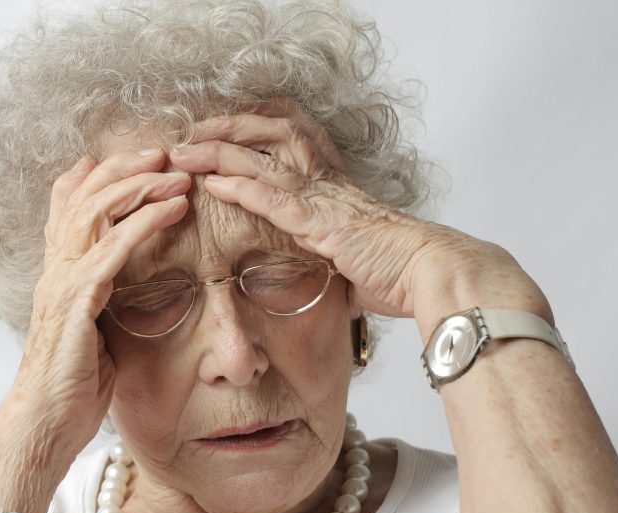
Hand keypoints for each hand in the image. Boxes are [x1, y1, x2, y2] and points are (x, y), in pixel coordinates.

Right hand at [0, 149, 190, 512]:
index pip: (68, 208)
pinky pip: (111, 250)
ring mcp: (61, 284)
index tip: (135, 158)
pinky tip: (172, 208)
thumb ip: (105, 305)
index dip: (95, 176)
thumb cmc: (70, 391)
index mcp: (58, 276)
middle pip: (81, 196)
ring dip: (139, 184)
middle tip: (162, 151)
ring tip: (175, 171)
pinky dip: (143, 222)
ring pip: (95, 212)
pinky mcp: (76, 304)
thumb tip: (130, 292)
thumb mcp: (93, 337)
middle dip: (123, 167)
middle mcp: (55, 271)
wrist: (41, 427)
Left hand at [166, 105, 552, 336]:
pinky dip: (242, 188)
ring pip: (265, 159)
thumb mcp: (358, 258)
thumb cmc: (401, 270)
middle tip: (193, 131)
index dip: (256, 125)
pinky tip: (214, 184)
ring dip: (220, 153)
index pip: (293, 135)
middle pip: (274, 132)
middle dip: (229, 127)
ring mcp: (325, 199)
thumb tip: (339, 283)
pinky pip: (276, 198)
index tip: (223, 127)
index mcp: (334, 185)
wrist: (432, 273)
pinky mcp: (323, 224)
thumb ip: (337, 259)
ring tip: (186, 152)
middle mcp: (328, 181)